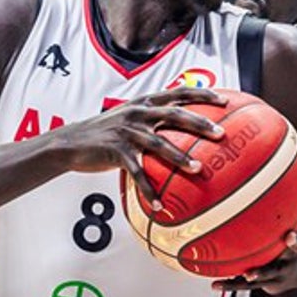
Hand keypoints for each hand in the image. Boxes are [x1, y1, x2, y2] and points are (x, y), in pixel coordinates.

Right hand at [57, 87, 225, 206]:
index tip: (225, 101)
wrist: (71, 142)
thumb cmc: (105, 134)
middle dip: (200, 124)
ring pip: (159, 143)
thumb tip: (182, 130)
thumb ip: (153, 120)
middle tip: (221, 134)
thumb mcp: (129, 118)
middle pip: (174, 114)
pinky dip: (149, 188)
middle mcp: (137, 113)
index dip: (202, 94)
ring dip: (180, 157)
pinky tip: (159, 204)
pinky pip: (137, 172)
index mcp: (144, 102)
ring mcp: (127, 131)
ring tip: (198, 169)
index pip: (178, 92)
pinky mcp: (116, 150)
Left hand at [212, 196, 296, 293]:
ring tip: (239, 277)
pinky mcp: (260, 284)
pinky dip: (229, 284)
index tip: (291, 235)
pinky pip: (242, 285)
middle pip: (274, 270)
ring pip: (258, 281)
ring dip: (248, 278)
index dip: (295, 240)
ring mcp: (271, 278)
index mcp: (295, 251)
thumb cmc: (292, 242)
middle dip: (264, 270)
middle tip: (250, 273)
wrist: (292, 272)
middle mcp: (284, 267)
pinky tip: (214, 284)